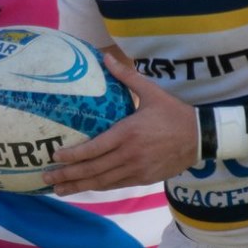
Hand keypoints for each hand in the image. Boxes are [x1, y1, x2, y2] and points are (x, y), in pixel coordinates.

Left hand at [43, 51, 193, 194]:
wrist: (200, 138)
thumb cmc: (174, 114)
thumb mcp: (151, 92)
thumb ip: (127, 76)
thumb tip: (106, 57)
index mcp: (128, 133)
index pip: (94, 148)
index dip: (73, 155)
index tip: (55, 156)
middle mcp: (129, 155)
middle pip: (93, 169)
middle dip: (67, 176)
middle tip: (46, 178)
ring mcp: (136, 170)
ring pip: (102, 182)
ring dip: (79, 186)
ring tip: (59, 190)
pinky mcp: (143, 179)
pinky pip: (115, 185)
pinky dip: (98, 187)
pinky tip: (85, 188)